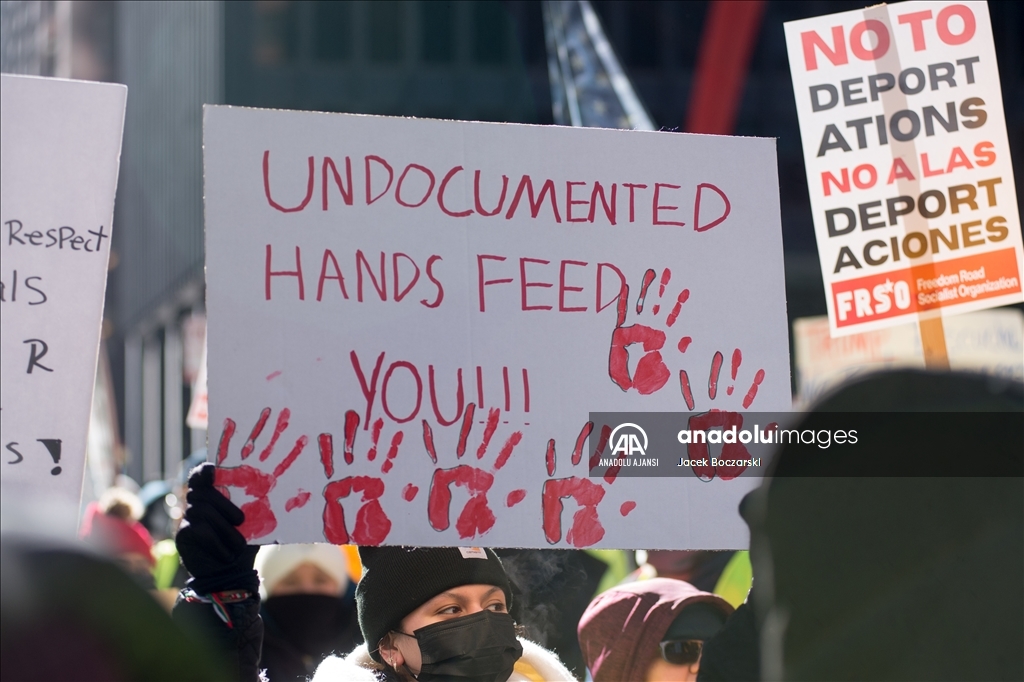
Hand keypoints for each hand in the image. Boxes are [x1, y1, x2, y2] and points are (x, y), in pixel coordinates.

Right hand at [176, 463, 258, 593]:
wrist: (232, 572)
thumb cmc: (245, 541)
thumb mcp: (252, 521)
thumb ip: (250, 504)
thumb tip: (265, 484)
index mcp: (214, 494)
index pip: (202, 475)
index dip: (205, 471)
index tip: (214, 472)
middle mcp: (197, 502)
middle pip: (202, 492)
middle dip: (225, 505)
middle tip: (242, 520)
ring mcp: (187, 518)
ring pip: (201, 511)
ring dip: (224, 528)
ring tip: (238, 544)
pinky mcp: (183, 534)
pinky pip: (197, 529)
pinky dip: (216, 542)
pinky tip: (227, 553)